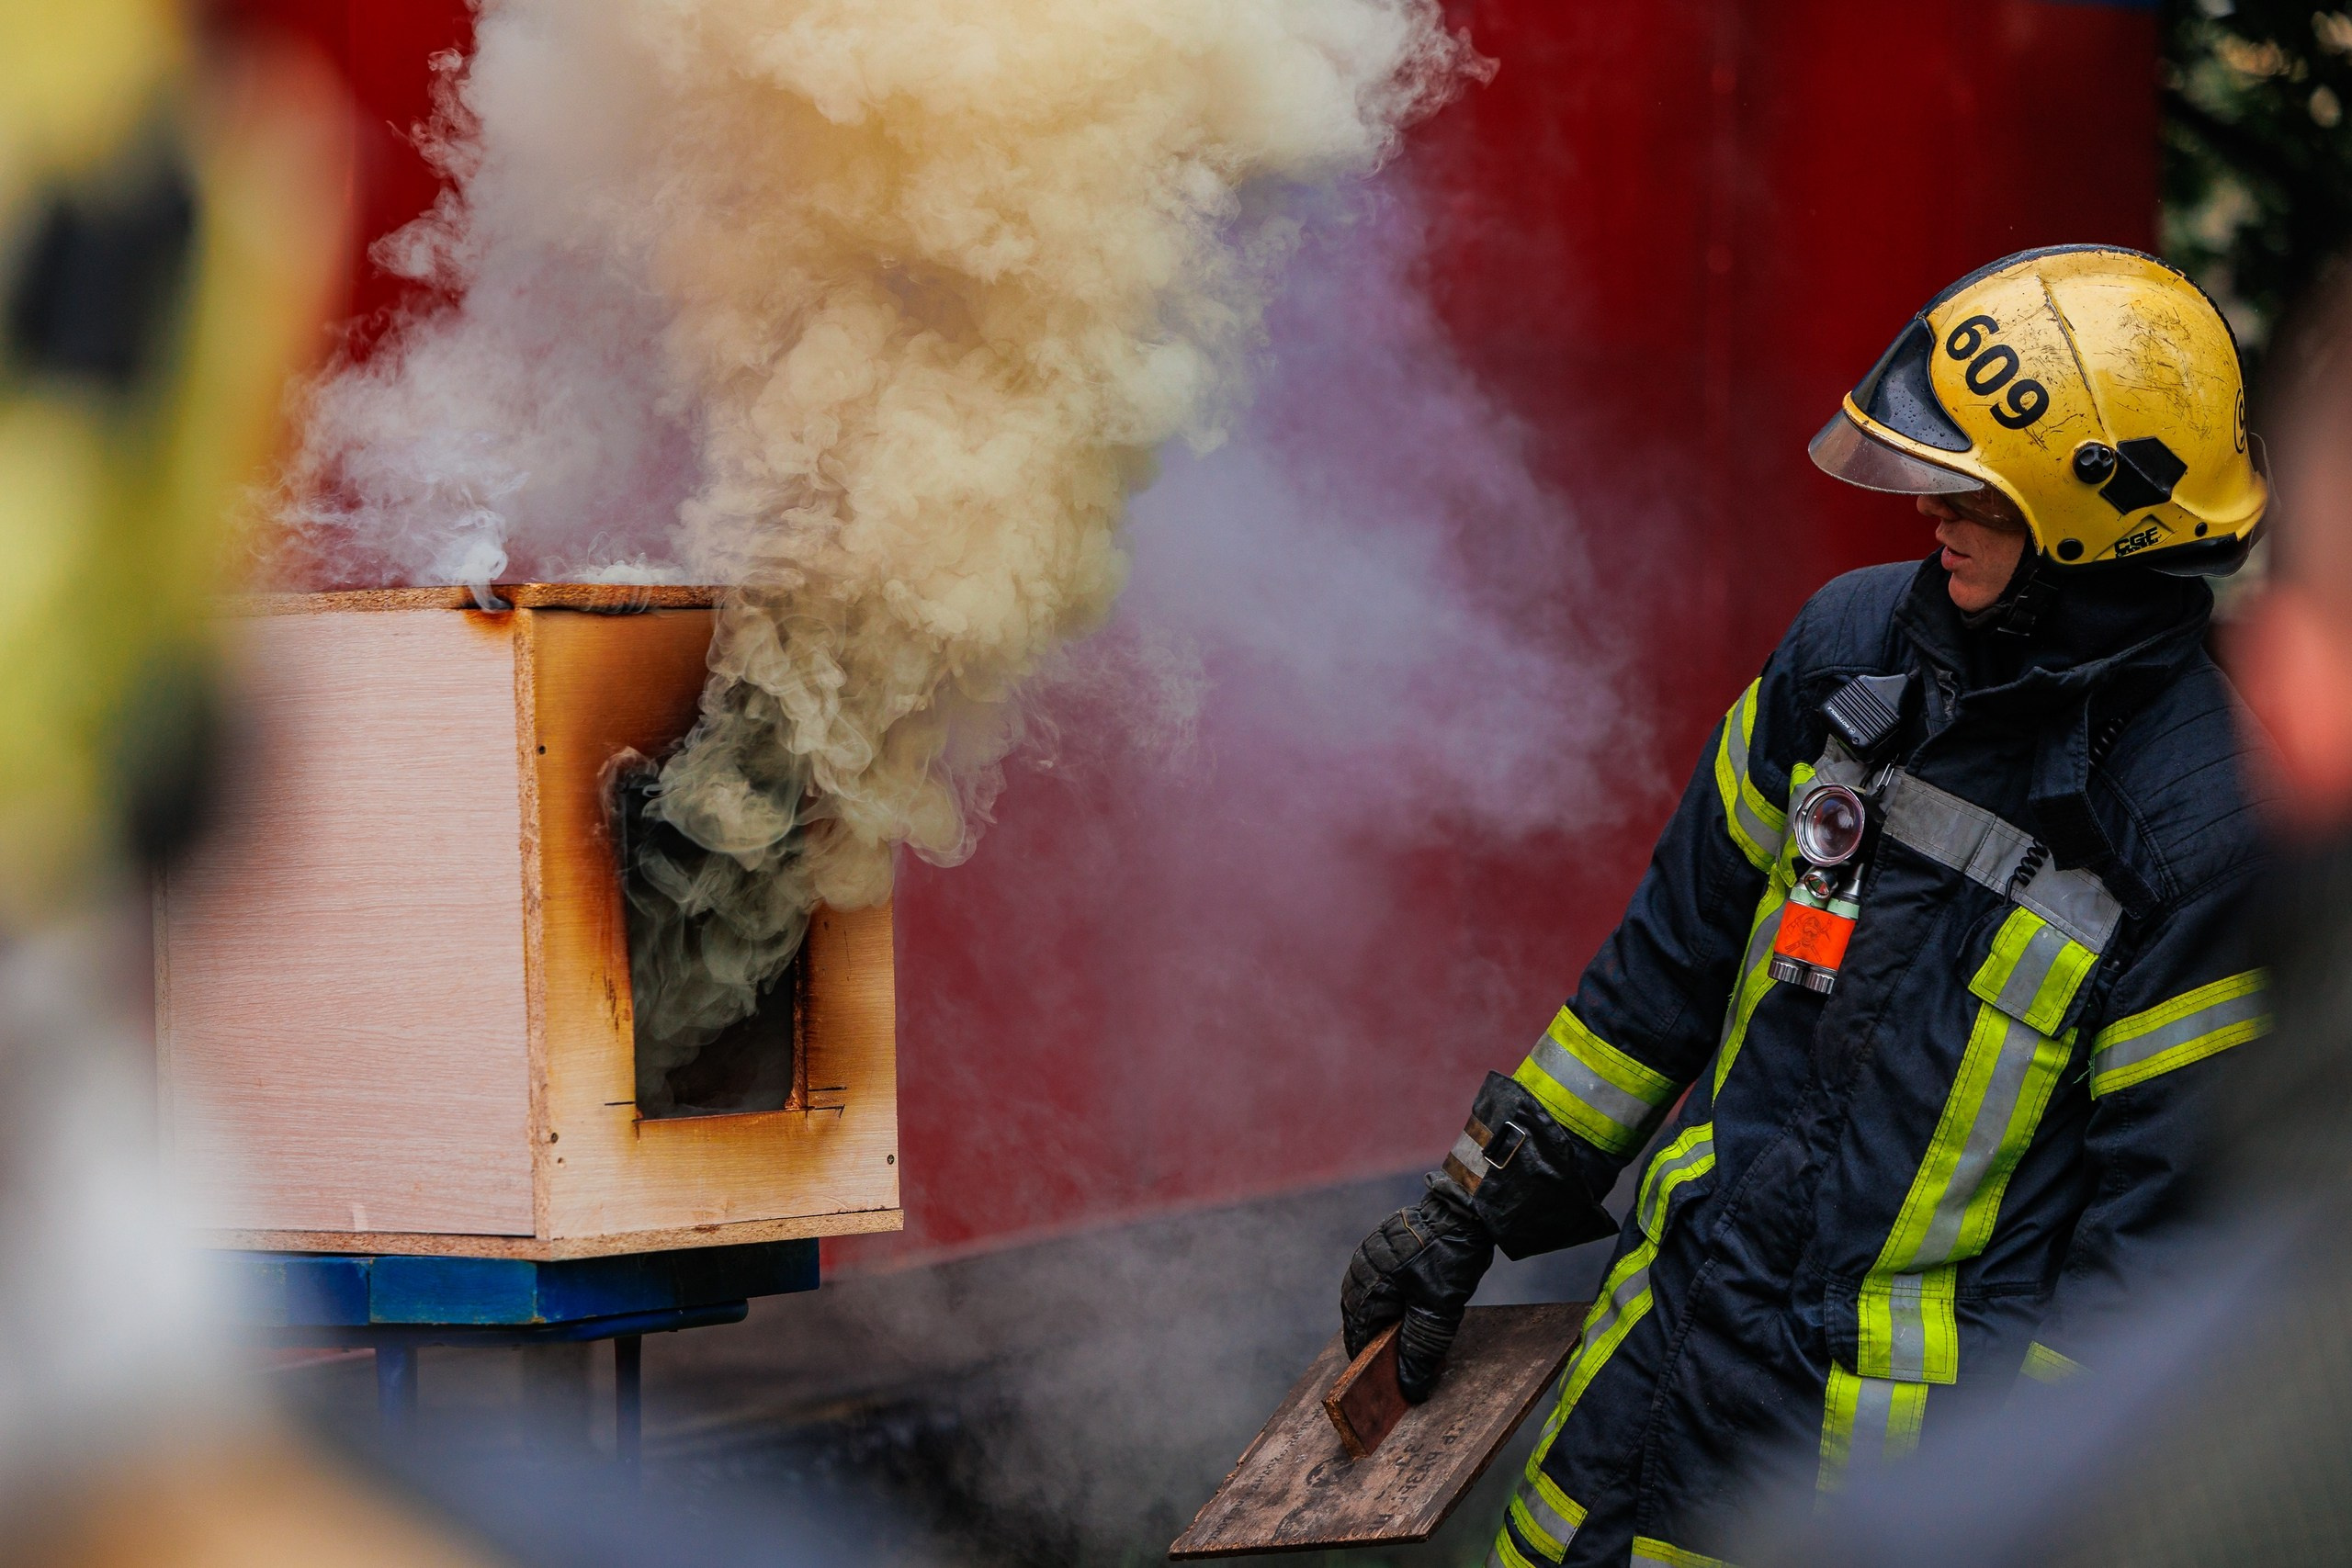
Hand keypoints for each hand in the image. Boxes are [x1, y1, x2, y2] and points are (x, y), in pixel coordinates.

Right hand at [1339, 1185, 1494, 1402]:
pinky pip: (1378, 1278)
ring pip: (1369, 1296)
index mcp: (1366, 1287)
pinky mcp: (1383, 1243)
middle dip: (1376, 1339)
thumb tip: (1410, 1389)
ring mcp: (1369, 1253)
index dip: (1367, 1360)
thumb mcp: (1436, 1314)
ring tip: (1406, 1335)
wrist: (1464, 1211)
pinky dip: (1389, 1297)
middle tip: (1397, 1362)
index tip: (1381, 1383)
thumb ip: (1419, 1352)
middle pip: (1359, 1315)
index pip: (1357, 1335)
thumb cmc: (1447, 1260)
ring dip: (1383, 1317)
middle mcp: (1360, 1268)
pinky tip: (1408, 1306)